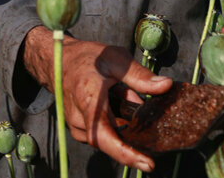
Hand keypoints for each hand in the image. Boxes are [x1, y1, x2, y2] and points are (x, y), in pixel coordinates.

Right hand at [23, 27, 171, 172]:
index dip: (126, 154)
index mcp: (88, 100)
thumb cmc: (86, 57)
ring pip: (110, 134)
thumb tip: (165, 86)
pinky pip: (103, 132)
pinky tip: (114, 98)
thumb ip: (139, 75)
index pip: (104, 137)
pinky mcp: (79, 129)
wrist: (58, 60)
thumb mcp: (115, 57)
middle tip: (139, 103)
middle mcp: (80, 119)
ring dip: (123, 119)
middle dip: (133, 126)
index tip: (148, 164)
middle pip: (114, 137)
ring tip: (120, 91)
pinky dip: (115, 120)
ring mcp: (77, 126)